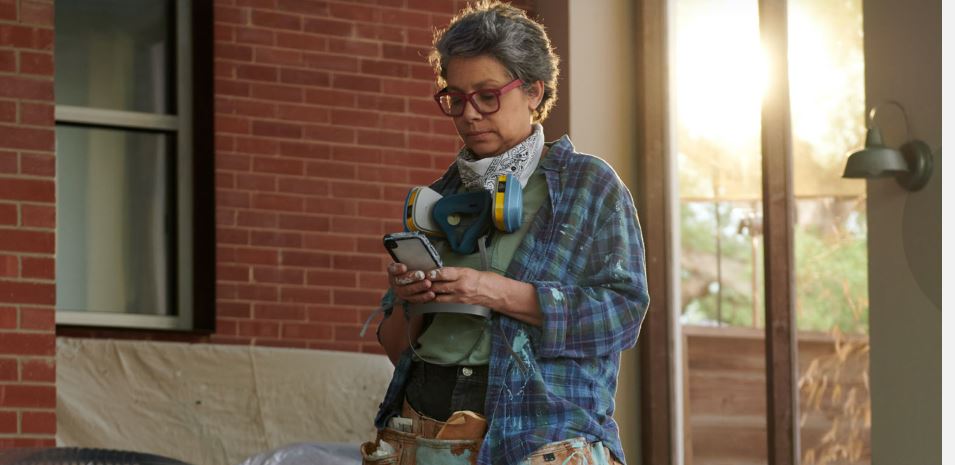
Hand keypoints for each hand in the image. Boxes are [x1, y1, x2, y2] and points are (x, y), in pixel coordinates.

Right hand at [388, 262, 435, 304]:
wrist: (414, 278)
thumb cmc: (413, 266)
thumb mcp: (411, 260)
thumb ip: (413, 258)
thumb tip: (420, 251)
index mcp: (393, 270)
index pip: (392, 269)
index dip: (397, 268)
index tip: (404, 267)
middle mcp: (394, 282)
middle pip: (400, 281)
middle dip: (412, 278)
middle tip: (422, 275)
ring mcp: (400, 292)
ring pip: (408, 291)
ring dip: (419, 287)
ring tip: (428, 284)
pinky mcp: (408, 299)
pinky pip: (415, 299)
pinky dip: (424, 297)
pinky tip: (432, 294)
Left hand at [428, 267, 542, 325]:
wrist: (498, 294)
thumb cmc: (489, 280)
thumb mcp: (472, 271)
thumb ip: (458, 272)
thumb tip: (443, 272)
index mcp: (464, 274)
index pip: (444, 273)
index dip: (433, 273)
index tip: (426, 272)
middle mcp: (460, 285)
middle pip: (439, 285)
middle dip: (427, 283)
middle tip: (419, 280)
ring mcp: (460, 296)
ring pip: (439, 295)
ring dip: (429, 292)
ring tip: (421, 289)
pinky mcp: (460, 303)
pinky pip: (444, 302)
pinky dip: (436, 299)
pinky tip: (430, 297)